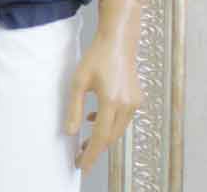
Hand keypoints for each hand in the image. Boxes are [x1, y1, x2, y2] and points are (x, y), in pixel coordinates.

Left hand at [63, 23, 143, 174]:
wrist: (118, 41)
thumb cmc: (96, 57)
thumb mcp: (79, 81)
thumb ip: (74, 107)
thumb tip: (70, 131)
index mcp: (111, 101)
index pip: (100, 136)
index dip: (90, 153)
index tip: (81, 165)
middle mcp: (126, 105)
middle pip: (110, 137)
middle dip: (95, 148)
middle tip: (80, 155)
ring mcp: (134, 102)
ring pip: (117, 129)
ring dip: (102, 136)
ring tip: (85, 140)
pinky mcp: (136, 98)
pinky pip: (122, 119)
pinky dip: (110, 124)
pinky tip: (94, 118)